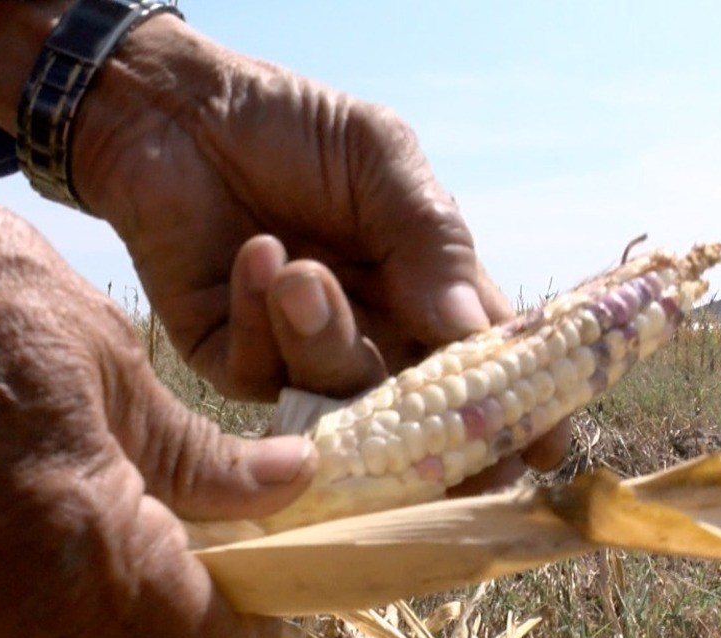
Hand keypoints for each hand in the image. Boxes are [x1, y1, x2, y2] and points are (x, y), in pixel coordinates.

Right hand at [0, 194, 316, 637]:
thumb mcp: (113, 360)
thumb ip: (203, 455)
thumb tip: (290, 486)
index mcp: (73, 538)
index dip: (255, 622)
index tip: (277, 572)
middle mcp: (2, 600)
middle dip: (197, 626)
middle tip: (227, 549)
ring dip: (134, 622)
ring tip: (160, 534)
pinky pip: (17, 632)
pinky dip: (70, 607)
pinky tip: (86, 532)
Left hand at [69, 17, 567, 476]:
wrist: (179, 109)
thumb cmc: (288, 125)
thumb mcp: (380, 159)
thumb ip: (429, 238)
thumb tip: (473, 331)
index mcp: (419, 284)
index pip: (477, 358)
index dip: (511, 404)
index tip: (541, 445)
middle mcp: (367, 328)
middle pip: (413, 404)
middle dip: (424, 418)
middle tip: (428, 411)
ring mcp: (297, 350)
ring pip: (336, 394)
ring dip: (326, 337)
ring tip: (303, 271)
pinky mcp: (230, 356)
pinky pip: (260, 372)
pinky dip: (260, 315)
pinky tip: (256, 252)